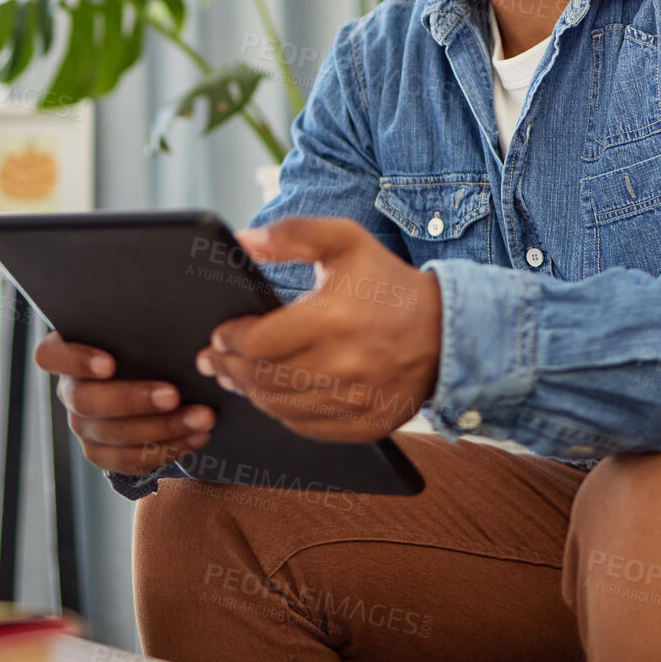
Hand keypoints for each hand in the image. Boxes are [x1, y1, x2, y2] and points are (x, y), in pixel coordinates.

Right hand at [34, 332, 213, 475]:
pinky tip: (197, 436)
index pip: (50, 356)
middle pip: (87, 402)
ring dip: (163, 429)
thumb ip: (139, 322)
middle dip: (134, 400)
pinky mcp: (102, 453)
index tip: (109, 364)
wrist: (146, 374)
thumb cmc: (140, 340)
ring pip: (114, 436)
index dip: (76, 361)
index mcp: (65, 353)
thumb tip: (175, 311)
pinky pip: (129, 460)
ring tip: (202, 418)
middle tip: (174, 394)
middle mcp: (69, 391)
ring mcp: (83, 425)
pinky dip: (167, 450)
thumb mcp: (133, 327)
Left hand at [197, 217, 441, 442]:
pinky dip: (282, 412)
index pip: (257, 343)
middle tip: (214, 360)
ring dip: (251, 392)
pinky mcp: (365, 425)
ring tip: (237, 376)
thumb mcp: (345, 240)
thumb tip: (242, 241)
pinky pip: (306, 427)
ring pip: (278, 407)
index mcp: (333, 318)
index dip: (229, 340)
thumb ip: (291, 234)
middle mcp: (344, 365)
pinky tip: (273, 396)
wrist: (446, 331)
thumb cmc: (388, 284)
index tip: (219, 334)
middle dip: (230, 368)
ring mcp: (356, 401)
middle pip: (261, 379)